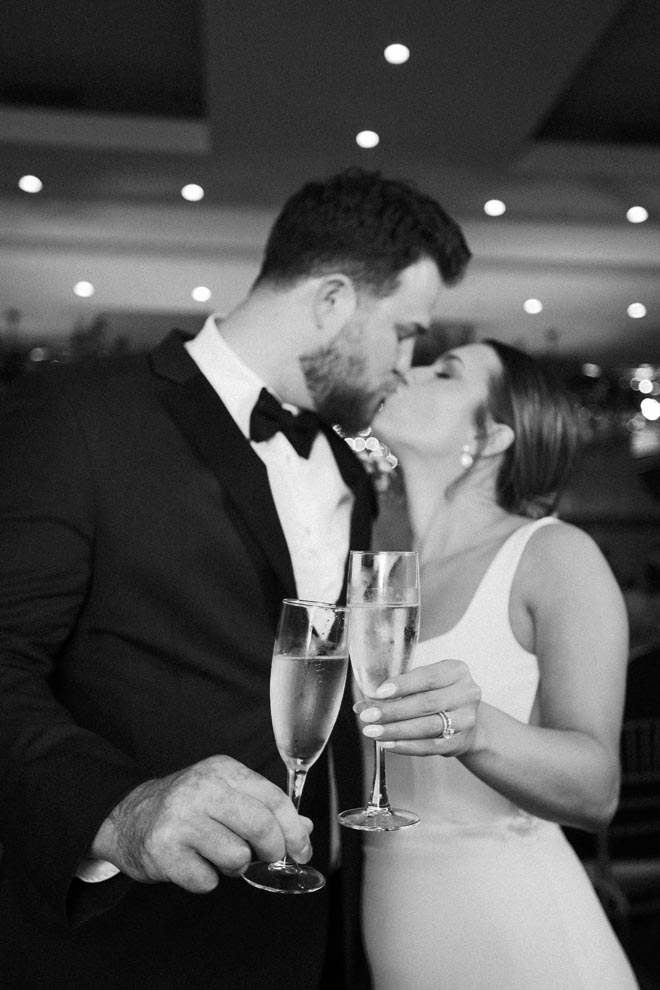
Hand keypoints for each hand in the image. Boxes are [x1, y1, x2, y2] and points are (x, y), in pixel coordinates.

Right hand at [90, 755, 313, 892]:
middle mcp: (201, 788)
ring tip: (217, 856)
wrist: (126, 816)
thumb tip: (305, 828)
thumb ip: (263, 807)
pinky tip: (193, 864)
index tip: (303, 850)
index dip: (295, 830)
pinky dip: (206, 880)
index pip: (273, 799)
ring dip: (234, 867)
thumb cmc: (184, 807)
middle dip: (274, 851)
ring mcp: (180, 818)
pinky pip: (206, 880)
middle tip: (269, 859)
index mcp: (222, 770)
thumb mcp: (224, 794)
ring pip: (237, 857)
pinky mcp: (163, 850)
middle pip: (261, 827)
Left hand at [354, 659, 480, 756]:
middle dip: (393, 711)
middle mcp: (466, 694)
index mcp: (456, 671)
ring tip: (374, 731)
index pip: (428, 677)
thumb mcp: (424, 683)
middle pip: (426, 703)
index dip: (403, 685)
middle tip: (368, 715)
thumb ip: (397, 690)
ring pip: (428, 726)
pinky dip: (407, 746)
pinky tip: (389, 743)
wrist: (465, 718)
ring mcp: (466, 720)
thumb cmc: (438, 694)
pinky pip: (430, 746)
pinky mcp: (460, 742)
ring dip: (397, 730)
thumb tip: (363, 704)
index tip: (380, 692)